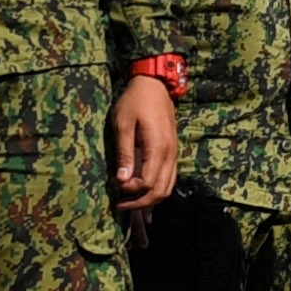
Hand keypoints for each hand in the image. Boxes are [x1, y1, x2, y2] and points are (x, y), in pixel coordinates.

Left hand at [110, 72, 179, 209]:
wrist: (155, 85)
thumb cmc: (135, 102)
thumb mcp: (123, 125)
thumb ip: (124, 154)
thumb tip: (122, 181)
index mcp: (158, 148)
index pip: (148, 183)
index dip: (132, 191)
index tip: (115, 185)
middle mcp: (170, 154)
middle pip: (161, 191)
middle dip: (141, 203)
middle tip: (120, 205)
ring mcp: (174, 154)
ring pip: (168, 187)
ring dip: (150, 199)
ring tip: (130, 202)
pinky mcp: (172, 152)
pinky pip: (169, 178)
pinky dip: (157, 189)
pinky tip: (143, 191)